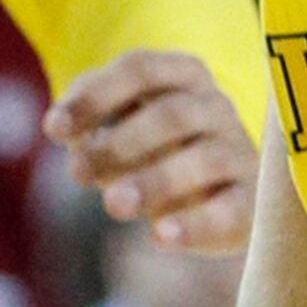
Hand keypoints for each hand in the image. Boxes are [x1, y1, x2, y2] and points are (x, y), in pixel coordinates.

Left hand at [50, 49, 255, 252]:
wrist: (217, 196)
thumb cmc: (152, 149)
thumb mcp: (117, 126)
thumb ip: (87, 122)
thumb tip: (59, 127)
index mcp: (182, 73)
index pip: (139, 69)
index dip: (94, 97)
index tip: (53, 129)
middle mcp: (216, 105)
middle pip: (170, 115)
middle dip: (119, 143)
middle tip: (78, 172)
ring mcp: (240, 151)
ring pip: (203, 159)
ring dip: (154, 181)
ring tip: (113, 205)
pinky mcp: (252, 200)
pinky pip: (229, 210)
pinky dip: (195, 224)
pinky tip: (161, 236)